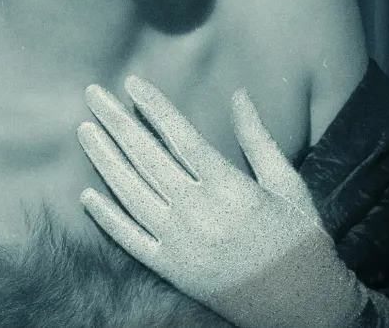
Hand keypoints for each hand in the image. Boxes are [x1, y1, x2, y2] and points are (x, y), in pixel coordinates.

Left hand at [76, 75, 370, 327]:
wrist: (304, 307)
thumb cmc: (299, 240)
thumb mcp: (287, 184)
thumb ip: (258, 139)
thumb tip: (239, 94)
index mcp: (231, 188)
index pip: (180, 136)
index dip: (153, 107)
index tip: (131, 83)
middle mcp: (200, 214)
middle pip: (147, 158)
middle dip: (117, 122)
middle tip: (92, 94)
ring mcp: (181, 244)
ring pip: (131, 193)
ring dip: (103, 159)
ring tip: (85, 130)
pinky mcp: (172, 270)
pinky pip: (130, 239)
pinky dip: (106, 217)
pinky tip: (87, 194)